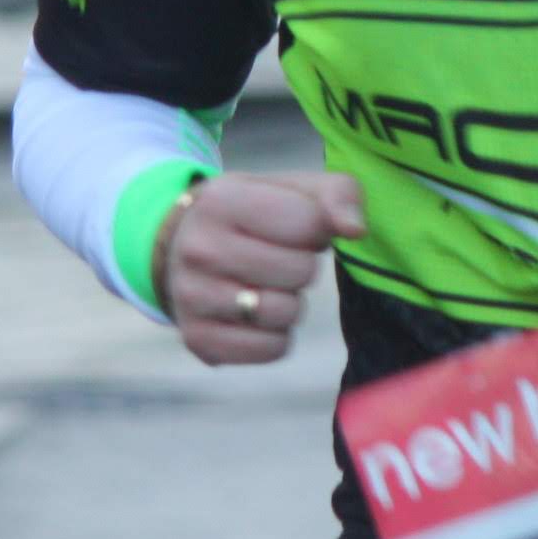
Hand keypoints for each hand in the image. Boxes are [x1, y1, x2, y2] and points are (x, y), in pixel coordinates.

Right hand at [154, 171, 363, 367]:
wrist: (182, 244)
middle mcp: (199, 249)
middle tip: (279, 258)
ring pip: (285, 313)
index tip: (292, 227)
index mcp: (222, 200)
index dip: (315, 229)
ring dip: (291, 302)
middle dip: (302, 266)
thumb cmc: (253, 214)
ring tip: (268, 285)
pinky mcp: (197, 339)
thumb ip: (337, 195)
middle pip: (300, 272)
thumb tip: (355, 230)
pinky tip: (257, 314)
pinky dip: (277, 335)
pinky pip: (271, 349)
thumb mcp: (292, 189)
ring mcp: (192, 297)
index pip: (308, 224)